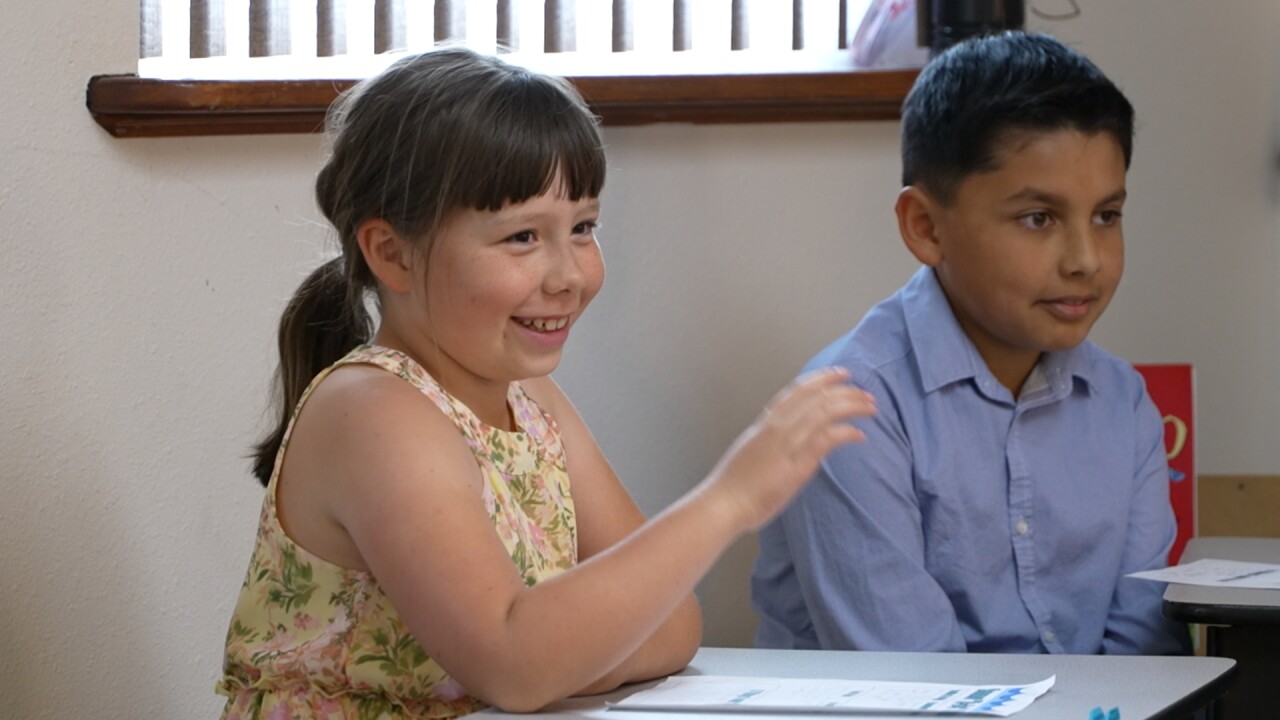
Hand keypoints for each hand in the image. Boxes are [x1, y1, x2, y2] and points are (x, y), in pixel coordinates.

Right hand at [701, 367, 875, 532]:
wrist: (723, 503)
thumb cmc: (734, 486)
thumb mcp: (751, 453)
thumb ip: (772, 444)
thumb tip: (791, 445)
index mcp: (764, 423)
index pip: (796, 391)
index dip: (821, 379)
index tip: (839, 374)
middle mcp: (776, 426)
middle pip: (816, 396)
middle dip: (844, 390)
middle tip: (865, 390)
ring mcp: (786, 443)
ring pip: (825, 411)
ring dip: (852, 406)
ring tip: (870, 407)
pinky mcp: (797, 464)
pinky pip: (827, 439)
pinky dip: (847, 432)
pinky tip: (860, 435)